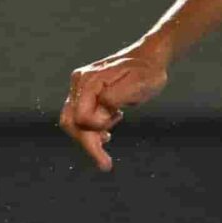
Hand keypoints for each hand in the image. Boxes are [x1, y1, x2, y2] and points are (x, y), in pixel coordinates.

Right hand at [58, 43, 169, 170]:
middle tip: (105, 164)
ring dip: (89, 138)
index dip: (95, 129)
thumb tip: (100, 113)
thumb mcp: (138, 85)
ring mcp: (81, 88)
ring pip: (74, 122)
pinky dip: (91, 130)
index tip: (115, 128)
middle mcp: (80, 83)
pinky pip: (81, 117)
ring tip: (106, 152)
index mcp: (89, 81)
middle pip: (71, 122)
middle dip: (87, 144)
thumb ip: (115, 98)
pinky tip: (107, 134)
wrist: (150, 59)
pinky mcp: (87, 94)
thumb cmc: (147, 72)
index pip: (81, 117)